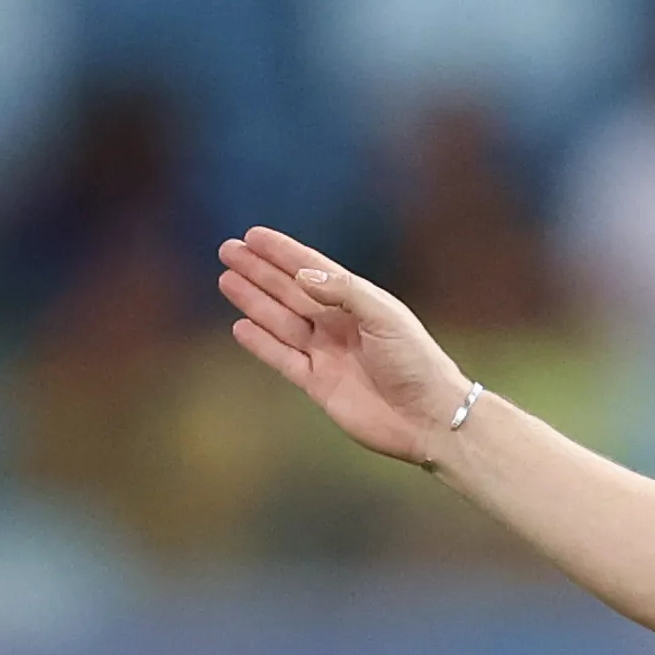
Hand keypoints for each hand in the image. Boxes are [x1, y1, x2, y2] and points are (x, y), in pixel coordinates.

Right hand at [215, 226, 469, 467]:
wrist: (428, 418)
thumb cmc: (416, 362)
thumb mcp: (385, 316)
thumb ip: (343, 292)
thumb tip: (302, 276)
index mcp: (358, 302)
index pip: (312, 269)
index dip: (282, 252)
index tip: (253, 235)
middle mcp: (339, 324)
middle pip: (290, 291)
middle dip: (259, 271)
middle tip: (228, 250)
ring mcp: (327, 354)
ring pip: (280, 321)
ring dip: (254, 301)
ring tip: (227, 280)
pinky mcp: (318, 385)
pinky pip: (282, 359)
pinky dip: (261, 343)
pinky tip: (240, 326)